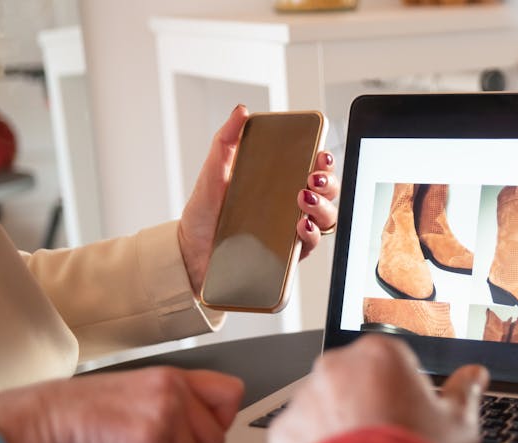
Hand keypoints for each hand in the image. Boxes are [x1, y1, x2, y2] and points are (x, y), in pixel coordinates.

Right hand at [0, 367, 243, 442]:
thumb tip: (200, 439)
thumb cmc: (78, 415)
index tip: (195, 441)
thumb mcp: (136, 395)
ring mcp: (165, 413)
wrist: (39, 421)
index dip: (220, 423)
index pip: (231, 393)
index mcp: (173, 377)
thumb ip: (172, 406)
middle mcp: (174, 390)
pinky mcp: (150, 441)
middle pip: (215, 441)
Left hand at [178, 105, 340, 295]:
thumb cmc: (205, 214)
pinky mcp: (286, 256)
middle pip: (326, 193)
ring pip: (325, 218)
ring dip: (323, 206)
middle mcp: (289, 206)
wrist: (189, 252)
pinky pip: (310, 245)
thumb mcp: (213, 171)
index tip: (321, 154)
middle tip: (312, 177)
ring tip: (304, 198)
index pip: (312, 169)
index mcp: (278, 184)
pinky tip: (300, 225)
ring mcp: (290, 231)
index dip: (324, 161)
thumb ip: (226, 140)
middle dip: (328, 182)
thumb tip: (240, 111)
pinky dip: (310, 234)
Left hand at [268, 335, 488, 442]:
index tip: (410, 416)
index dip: (405, 392)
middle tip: (388, 441)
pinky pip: (300, 436)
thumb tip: (475, 375)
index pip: (392, 361)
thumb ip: (466, 392)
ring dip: (338, 426)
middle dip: (367, 405)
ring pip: (324, 407)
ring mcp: (306, 397)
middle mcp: (337, 367)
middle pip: (355, 381)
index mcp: (380, 354)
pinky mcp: (284, 429)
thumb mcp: (458, 425)